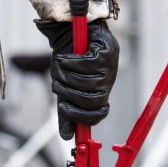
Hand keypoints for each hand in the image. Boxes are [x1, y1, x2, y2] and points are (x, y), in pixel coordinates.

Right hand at [35, 19, 119, 139]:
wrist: (70, 29)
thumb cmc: (67, 59)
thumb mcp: (64, 86)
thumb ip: (66, 109)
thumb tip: (66, 137)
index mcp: (100, 91)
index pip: (99, 113)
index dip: (83, 117)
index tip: (66, 109)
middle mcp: (108, 81)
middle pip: (92, 100)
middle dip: (70, 94)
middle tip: (56, 84)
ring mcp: (111, 66)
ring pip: (89, 83)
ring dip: (68, 76)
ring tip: (59, 66)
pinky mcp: (107, 51)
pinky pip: (87, 64)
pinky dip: (71, 62)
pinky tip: (65, 56)